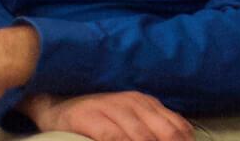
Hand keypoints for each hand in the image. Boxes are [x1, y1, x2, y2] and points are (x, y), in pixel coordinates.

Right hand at [23, 90, 192, 140]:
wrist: (58, 105)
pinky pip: (111, 136)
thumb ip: (153, 128)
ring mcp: (111, 108)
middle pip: (163, 132)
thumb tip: (182, 140)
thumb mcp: (130, 118)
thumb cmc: (99, 117)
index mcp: (147, 104)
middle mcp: (133, 103)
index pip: (177, 126)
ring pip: (140, 136)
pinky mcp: (90, 117)